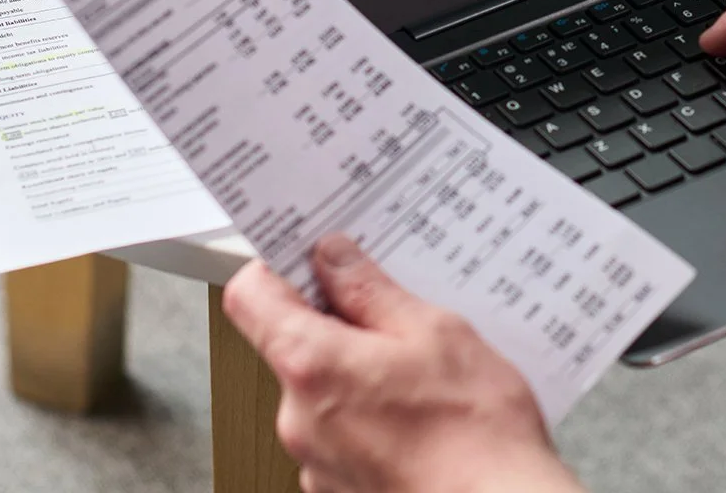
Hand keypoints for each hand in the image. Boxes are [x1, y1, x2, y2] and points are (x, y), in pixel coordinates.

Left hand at [222, 236, 584, 492]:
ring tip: (422, 373)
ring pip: (321, 390)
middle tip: (395, 312)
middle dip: (338, 323)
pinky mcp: (337, 487)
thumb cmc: (474, 432)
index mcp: (312, 365)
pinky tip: (418, 412)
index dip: (277, 266)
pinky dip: (369, 414)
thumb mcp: (434, 331)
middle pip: (291, 344)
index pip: (251, 297)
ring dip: (359, 372)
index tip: (310, 256)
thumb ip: (371, 292)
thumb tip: (334, 259)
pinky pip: (340, 431)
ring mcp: (314, 460)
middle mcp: (298, 418)